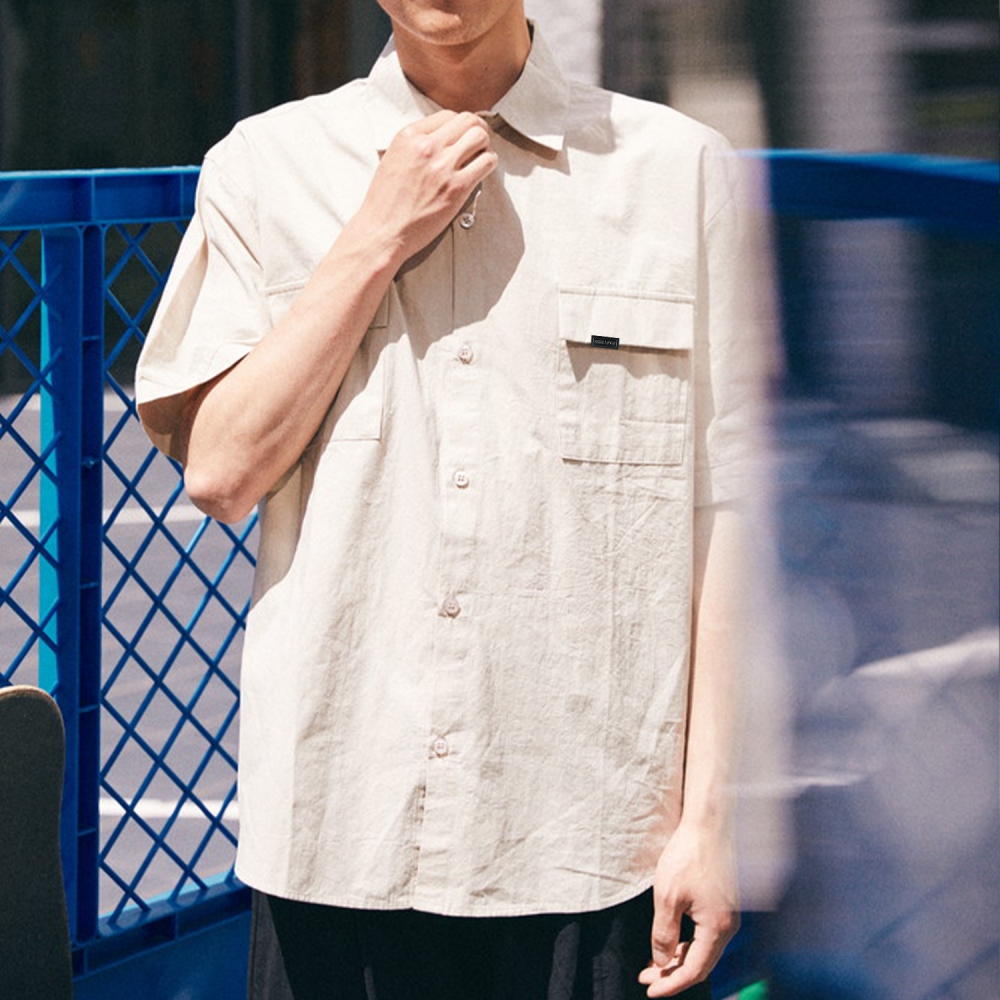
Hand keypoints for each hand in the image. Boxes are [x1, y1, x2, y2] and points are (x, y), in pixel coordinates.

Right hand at [354, 110, 497, 266]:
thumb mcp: (392, 158)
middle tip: (478, 142)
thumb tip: (440, 139)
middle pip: (468, 121)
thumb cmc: (385, 201)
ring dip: (484, 146)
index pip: (447, 115)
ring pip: (480, 137)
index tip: (461, 135)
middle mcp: (427, 146)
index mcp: (408, 136)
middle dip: (477, 129)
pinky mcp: (457, 187)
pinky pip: (486, 162)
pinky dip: (489, 163)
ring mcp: (443, 166)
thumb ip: (415, 145)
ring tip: (479, 157)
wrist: (383, 231)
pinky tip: (481, 171)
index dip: (459, 125)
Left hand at [637, 823, 738, 996]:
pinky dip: (688, 942)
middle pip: (700, 963)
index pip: (694, 970)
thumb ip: (663, 933)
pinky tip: (671, 939)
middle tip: (647, 977)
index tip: (650, 990)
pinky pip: (706, 934)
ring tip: (654, 961)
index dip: (671, 984)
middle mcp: (728, 925)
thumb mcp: (667, 896)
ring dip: (679, 958)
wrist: (709, 824)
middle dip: (672, 973)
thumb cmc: (689, 855)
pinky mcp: (724, 903)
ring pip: (703, 949)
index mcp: (718, 927)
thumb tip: (661, 962)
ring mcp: (729, 914)